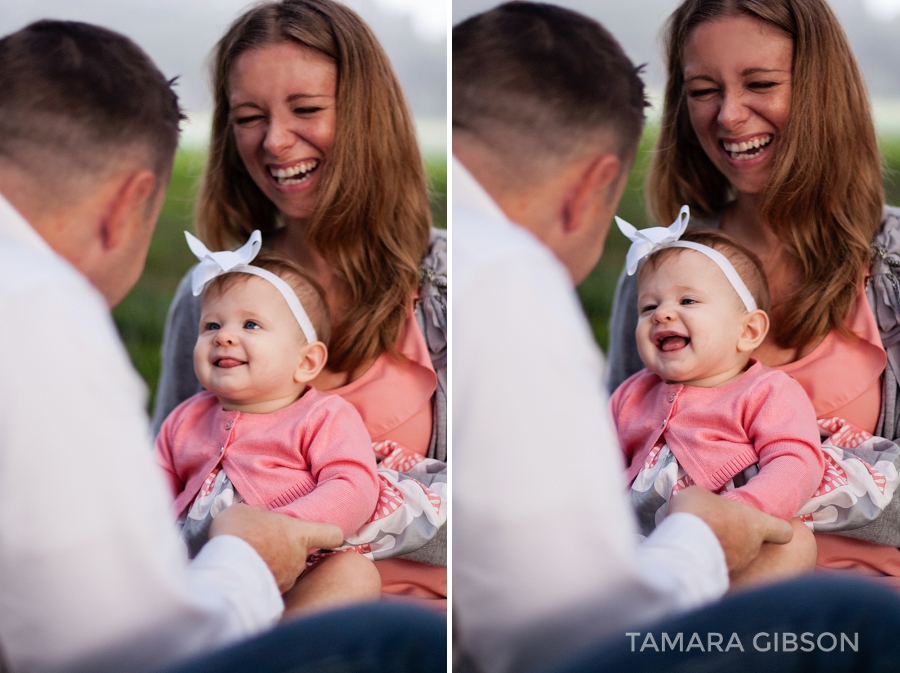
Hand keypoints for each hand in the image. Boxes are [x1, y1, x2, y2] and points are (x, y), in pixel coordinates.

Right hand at [210, 503, 343, 592]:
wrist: (225, 571)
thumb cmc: (239, 533)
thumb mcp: (246, 512)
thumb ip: (259, 515)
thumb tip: (261, 517)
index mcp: (298, 533)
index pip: (331, 534)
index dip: (329, 534)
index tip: (324, 536)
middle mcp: (298, 559)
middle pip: (299, 554)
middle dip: (283, 552)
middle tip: (261, 547)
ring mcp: (287, 580)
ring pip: (284, 572)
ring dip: (270, 568)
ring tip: (246, 563)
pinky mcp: (273, 596)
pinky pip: (269, 586)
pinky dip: (259, 583)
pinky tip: (242, 578)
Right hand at [668, 486, 792, 579]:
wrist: (683, 547)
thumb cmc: (699, 513)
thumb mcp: (702, 494)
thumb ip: (712, 502)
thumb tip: (707, 506)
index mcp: (756, 523)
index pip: (783, 531)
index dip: (777, 529)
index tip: (768, 526)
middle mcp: (753, 547)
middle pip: (754, 544)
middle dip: (739, 538)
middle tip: (720, 530)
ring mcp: (740, 566)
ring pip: (737, 558)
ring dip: (725, 551)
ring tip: (703, 543)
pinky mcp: (724, 579)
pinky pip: (720, 569)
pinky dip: (711, 563)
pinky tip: (696, 556)